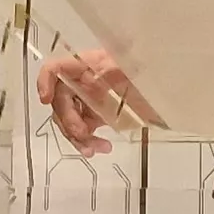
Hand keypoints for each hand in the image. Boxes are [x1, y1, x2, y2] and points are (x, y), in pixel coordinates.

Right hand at [35, 49, 150, 151]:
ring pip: (68, 120)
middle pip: (60, 100)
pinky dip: (87, 141)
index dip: (45, 81)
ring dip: (77, 137)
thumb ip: (114, 69)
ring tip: (94, 149)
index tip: (46, 100)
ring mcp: (89, 99)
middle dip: (68, 120)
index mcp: (88, 65)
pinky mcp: (96, 114)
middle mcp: (83, 81)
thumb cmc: (150, 72)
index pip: (56, 68)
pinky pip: (82, 130)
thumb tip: (95, 75)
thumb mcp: (133, 69)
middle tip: (82, 134)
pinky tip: (101, 147)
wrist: (167, 90)